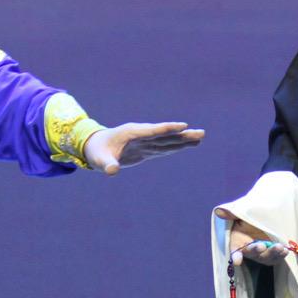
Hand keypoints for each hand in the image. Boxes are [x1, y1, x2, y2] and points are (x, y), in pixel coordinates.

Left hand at [83, 122, 203, 174]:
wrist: (96, 147)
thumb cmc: (97, 152)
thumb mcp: (100, 159)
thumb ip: (107, 165)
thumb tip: (112, 171)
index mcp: (132, 133)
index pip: (153, 131)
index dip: (168, 129)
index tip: (183, 126)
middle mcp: (142, 135)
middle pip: (166, 135)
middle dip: (183, 134)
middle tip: (201, 133)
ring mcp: (146, 142)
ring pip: (168, 141)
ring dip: (184, 140)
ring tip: (201, 137)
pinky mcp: (147, 149)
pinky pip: (165, 147)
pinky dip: (177, 146)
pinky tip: (189, 145)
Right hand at [215, 210, 286, 265]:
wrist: (264, 217)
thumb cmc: (248, 217)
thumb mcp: (240, 213)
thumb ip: (231, 213)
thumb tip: (219, 211)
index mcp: (237, 241)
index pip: (234, 250)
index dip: (235, 256)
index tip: (237, 260)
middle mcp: (248, 250)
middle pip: (251, 254)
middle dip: (256, 251)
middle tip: (260, 245)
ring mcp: (261, 253)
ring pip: (265, 258)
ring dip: (271, 254)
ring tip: (279, 247)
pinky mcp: (271, 254)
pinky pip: (275, 258)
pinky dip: (280, 255)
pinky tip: (285, 250)